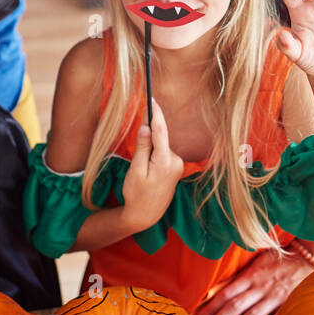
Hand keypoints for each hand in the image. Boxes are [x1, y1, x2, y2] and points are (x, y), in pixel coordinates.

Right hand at [119, 100, 183, 232]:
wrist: (146, 215)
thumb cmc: (137, 194)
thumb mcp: (136, 170)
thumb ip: (142, 147)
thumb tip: (146, 126)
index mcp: (165, 161)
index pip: (161, 130)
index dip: (155, 113)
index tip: (151, 99)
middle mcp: (176, 161)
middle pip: (160, 138)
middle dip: (147, 139)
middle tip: (137, 158)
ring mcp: (177, 165)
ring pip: (160, 147)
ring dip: (149, 151)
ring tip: (141, 172)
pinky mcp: (175, 168)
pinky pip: (162, 154)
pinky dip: (153, 156)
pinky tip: (147, 172)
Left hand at [193, 247, 313, 314]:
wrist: (309, 257)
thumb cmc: (281, 259)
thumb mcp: (259, 260)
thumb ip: (243, 274)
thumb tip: (220, 285)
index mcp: (251, 274)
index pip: (226, 293)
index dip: (210, 306)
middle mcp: (260, 286)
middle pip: (234, 307)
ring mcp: (273, 298)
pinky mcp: (286, 306)